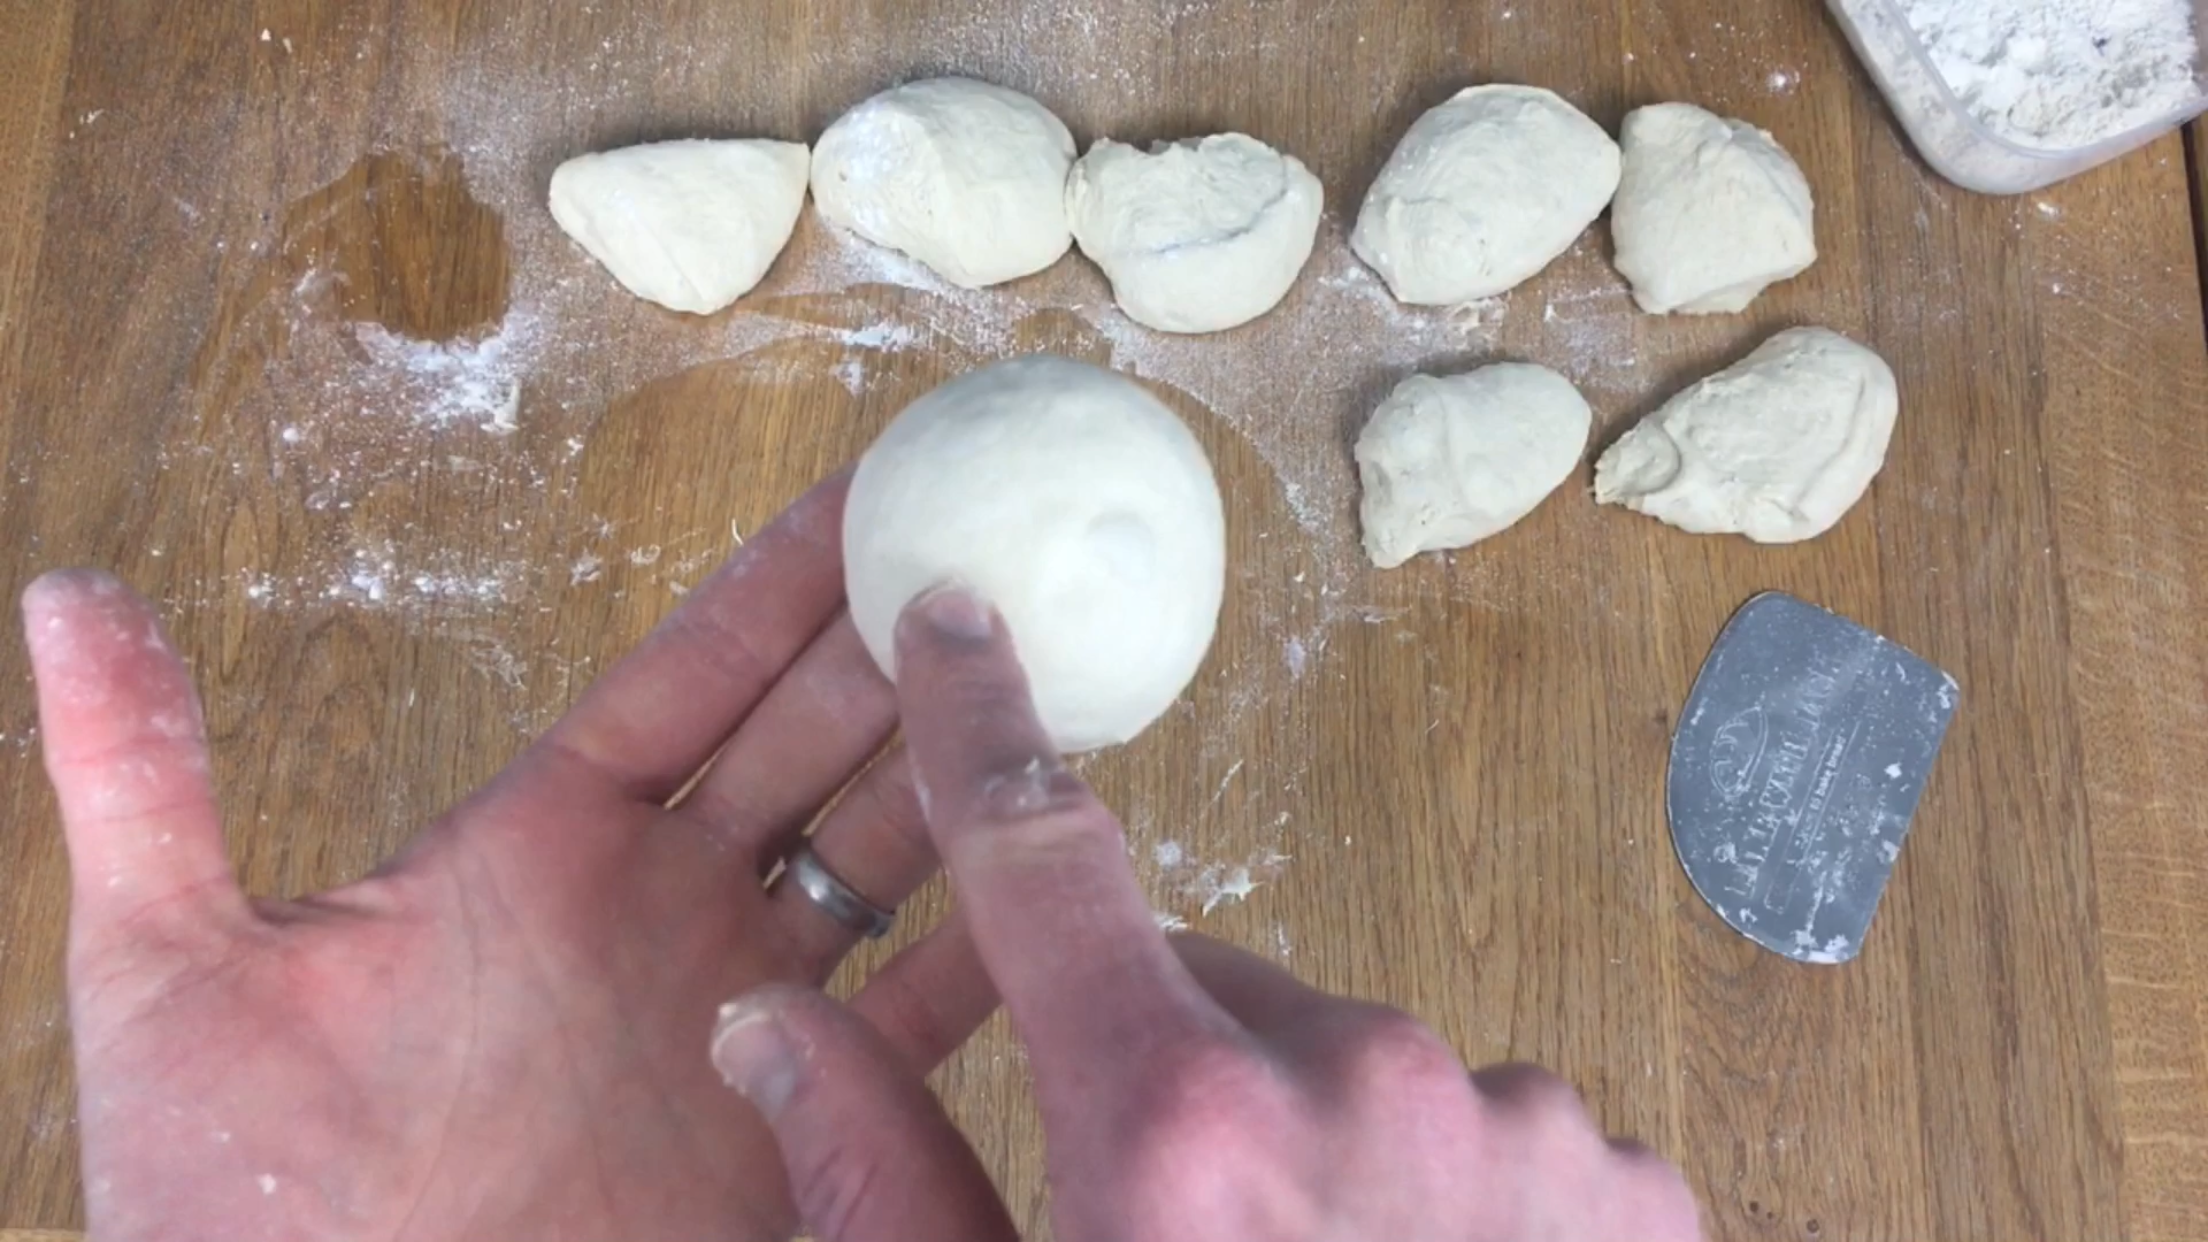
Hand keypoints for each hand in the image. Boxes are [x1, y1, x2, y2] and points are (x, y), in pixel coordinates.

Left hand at [25, 473, 1011, 1240]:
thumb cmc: (231, 1205)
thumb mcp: (169, 971)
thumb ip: (145, 780)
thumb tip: (67, 591)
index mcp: (542, 848)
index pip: (693, 678)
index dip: (780, 580)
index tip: (866, 481)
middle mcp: (665, 918)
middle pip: (818, 738)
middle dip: (902, 633)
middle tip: (998, 532)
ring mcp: (743, 1024)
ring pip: (890, 855)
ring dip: (968, 762)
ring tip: (1054, 662)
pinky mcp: (796, 1134)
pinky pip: (922, 1025)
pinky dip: (998, 950)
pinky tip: (1066, 877)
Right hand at [710, 587, 1705, 1241]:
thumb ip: (873, 1180)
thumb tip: (774, 1022)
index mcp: (1184, 1126)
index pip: (1047, 866)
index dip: (982, 731)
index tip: (961, 623)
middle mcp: (1375, 1084)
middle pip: (1218, 998)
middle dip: (1169, 1077)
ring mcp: (1534, 1134)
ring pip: (1366, 1076)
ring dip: (1316, 1153)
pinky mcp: (1639, 1197)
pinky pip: (1502, 1142)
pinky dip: (1448, 1201)